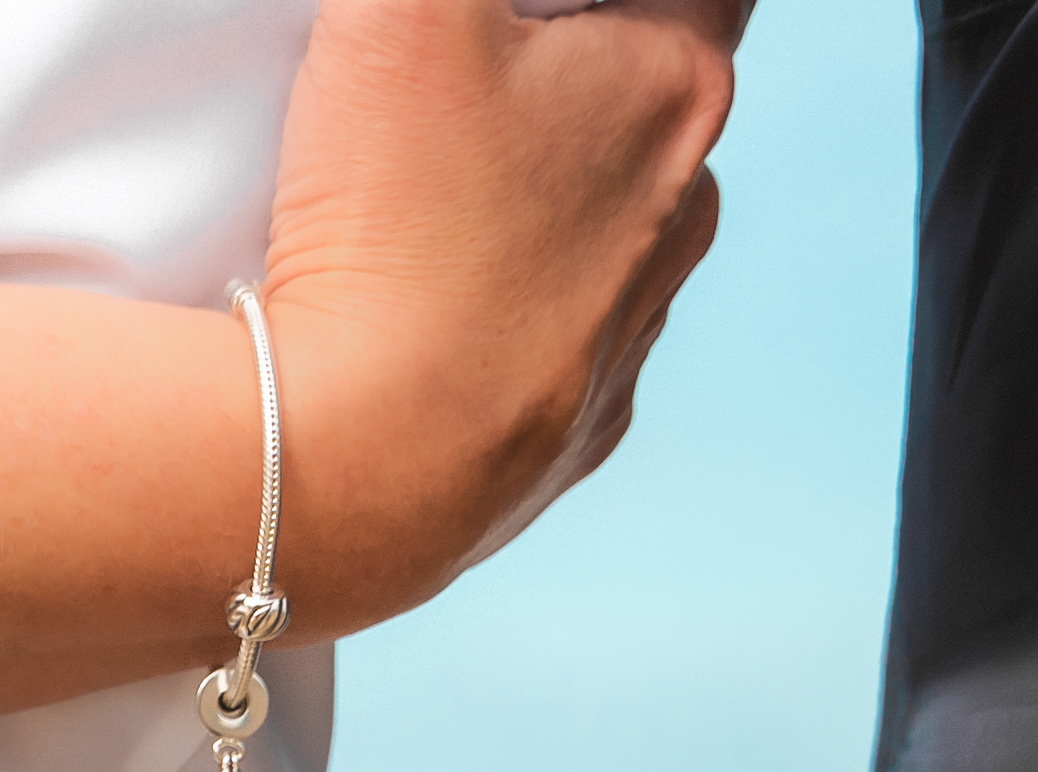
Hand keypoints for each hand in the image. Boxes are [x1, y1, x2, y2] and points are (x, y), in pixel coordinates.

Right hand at [262, 0, 749, 628]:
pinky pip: (548, 342)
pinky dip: (497, 316)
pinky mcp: (570, 431)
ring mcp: (634, 334)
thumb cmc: (393, 222)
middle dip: (562, 77)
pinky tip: (419, 313)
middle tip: (454, 88)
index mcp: (678, 86)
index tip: (525, 15)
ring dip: (534, 201)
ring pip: (600, 227)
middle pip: (642, 99)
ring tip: (422, 208)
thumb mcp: (406, 4)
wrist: (354, 460)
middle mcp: (683, 212)